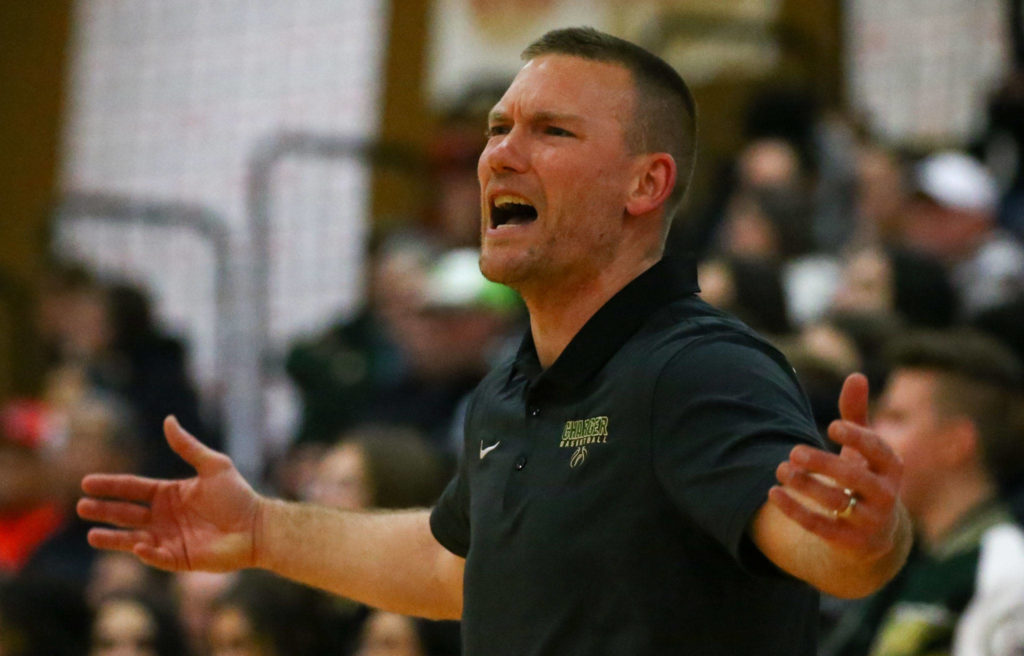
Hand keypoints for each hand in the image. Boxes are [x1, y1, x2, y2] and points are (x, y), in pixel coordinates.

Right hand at [77, 416, 261, 571]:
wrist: (258, 526)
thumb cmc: (238, 495)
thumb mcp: (213, 465)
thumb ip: (188, 446)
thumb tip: (168, 420)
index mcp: (169, 494)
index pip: (133, 488)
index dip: (111, 485)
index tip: (87, 482)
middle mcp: (164, 517)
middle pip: (127, 513)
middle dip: (104, 510)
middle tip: (81, 506)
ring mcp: (169, 538)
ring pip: (133, 538)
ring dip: (113, 537)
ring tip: (92, 534)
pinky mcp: (179, 559)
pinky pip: (157, 556)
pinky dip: (146, 552)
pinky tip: (137, 545)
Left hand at [769, 373, 903, 558]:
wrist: (873, 537)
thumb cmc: (863, 478)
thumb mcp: (863, 450)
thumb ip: (857, 415)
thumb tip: (856, 375)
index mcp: (892, 469)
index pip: (879, 451)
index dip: (858, 438)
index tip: (831, 426)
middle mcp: (886, 496)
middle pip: (855, 479)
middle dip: (824, 464)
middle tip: (794, 450)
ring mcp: (870, 522)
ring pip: (837, 503)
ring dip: (805, 485)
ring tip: (781, 469)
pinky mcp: (850, 544)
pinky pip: (821, 528)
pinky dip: (795, 510)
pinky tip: (773, 493)